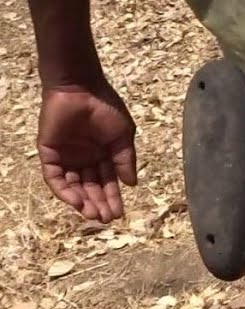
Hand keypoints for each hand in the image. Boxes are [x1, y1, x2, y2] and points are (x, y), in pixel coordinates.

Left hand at [36, 82, 137, 221]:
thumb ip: (125, 160)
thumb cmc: (105, 107)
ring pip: (73, 186)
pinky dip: (64, 191)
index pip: (107, 181)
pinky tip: (77, 202)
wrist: (81, 88)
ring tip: (93, 214)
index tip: (119, 214)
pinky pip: (55, 177)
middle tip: (106, 219)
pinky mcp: (49, 154)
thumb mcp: (123, 135)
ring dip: (82, 201)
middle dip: (99, 203)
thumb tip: (131, 184)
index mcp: (103, 154)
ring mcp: (66, 157)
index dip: (113, 197)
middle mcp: (84, 159)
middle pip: (90, 187)